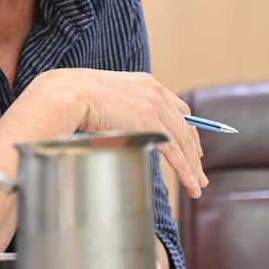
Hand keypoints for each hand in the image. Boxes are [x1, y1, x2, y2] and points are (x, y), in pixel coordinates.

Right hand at [39, 68, 207, 198]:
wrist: (69, 93)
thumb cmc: (75, 96)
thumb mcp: (105, 97)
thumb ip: (118, 107)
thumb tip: (115, 123)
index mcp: (145, 83)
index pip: (177, 107)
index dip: (186, 127)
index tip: (190, 143)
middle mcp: (156, 92)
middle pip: (185, 125)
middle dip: (194, 149)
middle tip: (199, 169)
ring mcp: (155, 107)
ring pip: (184, 142)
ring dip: (194, 166)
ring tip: (197, 185)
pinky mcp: (152, 124)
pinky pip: (176, 152)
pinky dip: (187, 171)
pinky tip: (191, 184)